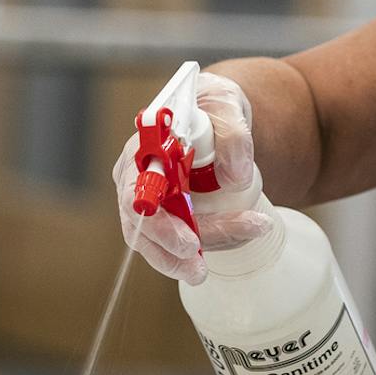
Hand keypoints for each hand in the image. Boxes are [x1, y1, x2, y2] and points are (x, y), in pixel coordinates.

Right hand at [113, 70, 272, 284]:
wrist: (219, 119)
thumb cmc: (214, 108)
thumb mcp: (227, 106)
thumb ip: (233, 133)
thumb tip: (236, 175)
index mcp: (143, 148)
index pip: (137, 189)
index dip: (158, 220)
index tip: (188, 239)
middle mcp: (138, 178)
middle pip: (142, 225)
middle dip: (171, 250)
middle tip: (199, 268)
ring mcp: (152, 201)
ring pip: (157, 242)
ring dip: (188, 258)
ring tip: (226, 255)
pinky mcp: (169, 216)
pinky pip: (177, 243)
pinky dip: (203, 249)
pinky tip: (238, 239)